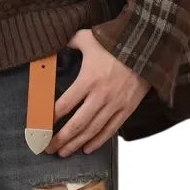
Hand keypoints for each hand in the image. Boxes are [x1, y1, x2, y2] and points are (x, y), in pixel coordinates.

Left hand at [45, 30, 148, 156]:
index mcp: (88, 79)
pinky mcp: (127, 109)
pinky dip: (98, 141)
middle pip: (76, 124)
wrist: (148, 47)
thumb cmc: (117, 42)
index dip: (50, 118)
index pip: (64, 105)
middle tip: (48, 147)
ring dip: (76, 144)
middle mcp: (101, 96)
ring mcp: (115, 104)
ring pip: (92, 131)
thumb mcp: (89, 38)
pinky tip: (87, 148)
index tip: (41, 126)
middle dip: (60, 139)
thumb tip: (56, 44)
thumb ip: (70, 42)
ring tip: (63, 152)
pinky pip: (110, 130)